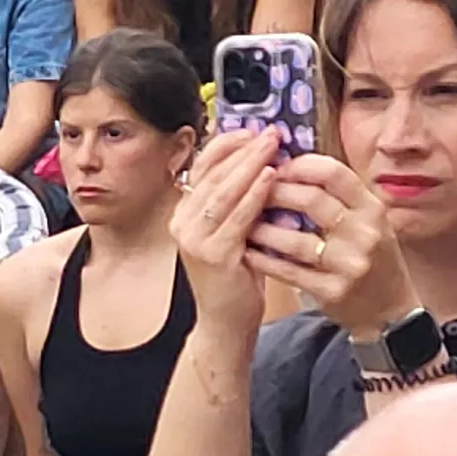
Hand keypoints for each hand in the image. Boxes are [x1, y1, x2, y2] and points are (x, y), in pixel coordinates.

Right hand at [172, 126, 289, 334]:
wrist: (225, 324)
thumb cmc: (236, 278)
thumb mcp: (235, 232)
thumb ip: (240, 202)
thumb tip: (264, 162)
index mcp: (185, 214)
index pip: (203, 167)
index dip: (228, 145)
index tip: (254, 130)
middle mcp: (183, 223)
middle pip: (214, 174)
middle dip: (244, 149)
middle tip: (270, 132)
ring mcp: (194, 240)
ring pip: (223, 191)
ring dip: (251, 164)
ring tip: (273, 146)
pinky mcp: (213, 255)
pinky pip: (236, 217)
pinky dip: (255, 194)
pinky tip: (271, 178)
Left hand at [249, 153, 416, 335]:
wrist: (390, 309)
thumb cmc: (373, 256)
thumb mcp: (368, 220)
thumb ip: (338, 195)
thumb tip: (291, 166)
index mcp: (372, 208)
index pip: (333, 172)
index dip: (299, 166)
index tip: (277, 167)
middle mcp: (364, 233)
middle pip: (311, 200)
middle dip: (275, 193)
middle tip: (254, 192)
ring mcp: (349, 264)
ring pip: (295, 239)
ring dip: (263, 229)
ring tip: (247, 223)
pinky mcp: (333, 292)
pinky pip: (289, 271)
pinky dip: (264, 260)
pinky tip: (250, 252)